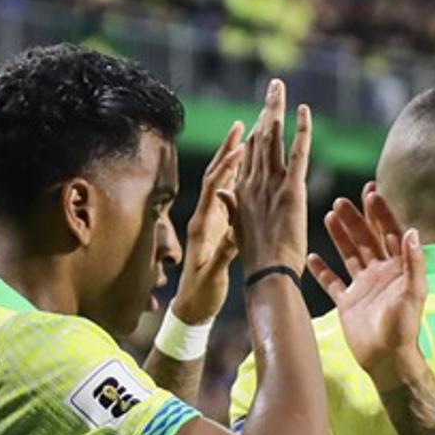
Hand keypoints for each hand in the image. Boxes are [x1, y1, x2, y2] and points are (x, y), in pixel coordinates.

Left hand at [170, 121, 247, 324]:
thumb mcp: (214, 275)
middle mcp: (203, 217)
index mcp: (202, 226)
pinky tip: (244, 167)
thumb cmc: (202, 294)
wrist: (191, 307)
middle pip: (215, 176)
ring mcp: (208, 220)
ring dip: (230, 158)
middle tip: (240, 126)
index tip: (240, 147)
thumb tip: (234, 235)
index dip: (226, 167)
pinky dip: (234, 176)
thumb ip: (224, 254)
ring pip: (220, 181)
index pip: (214, 189)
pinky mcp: (214, 226)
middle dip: (227, 150)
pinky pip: (225, 194)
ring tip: (243, 137)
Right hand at [218, 79, 312, 274]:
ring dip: (276, 110)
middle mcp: (254, 182)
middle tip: (273, 88)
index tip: (261, 113)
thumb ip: (232, 207)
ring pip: (273, 138)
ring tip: (279, 88)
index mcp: (243, 193)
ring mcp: (271, 184)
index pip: (249, 154)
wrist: (265, 274)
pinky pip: (297, 153)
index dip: (255, 131)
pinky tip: (304, 110)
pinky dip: (301, 131)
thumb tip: (221, 192)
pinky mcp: (290, 190)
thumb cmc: (256, 261)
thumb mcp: (239, 230)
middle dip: (266, 110)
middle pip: (259, 138)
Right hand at [310, 185, 426, 387]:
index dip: (381, 213)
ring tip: (328, 215)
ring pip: (349, 255)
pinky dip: (322, 270)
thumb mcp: (413, 292)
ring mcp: (363, 287)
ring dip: (340, 236)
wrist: (387, 359)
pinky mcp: (348, 303)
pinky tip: (312, 256)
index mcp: (398, 268)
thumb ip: (412, 261)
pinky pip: (333, 282)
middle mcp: (380, 274)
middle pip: (366, 239)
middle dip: (355, 219)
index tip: (370, 193)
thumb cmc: (404, 327)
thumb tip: (411, 231)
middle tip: (341, 201)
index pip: (389, 233)